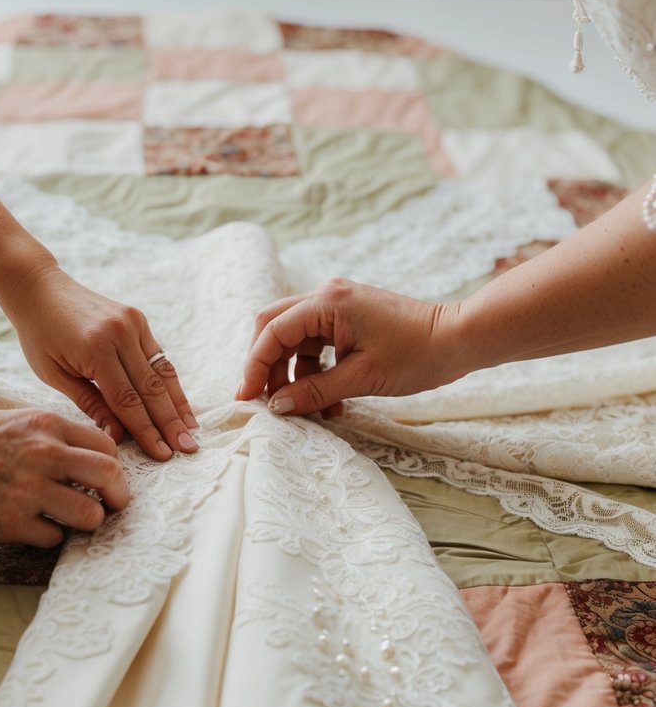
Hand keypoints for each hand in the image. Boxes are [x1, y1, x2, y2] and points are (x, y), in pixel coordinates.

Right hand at [0, 409, 128, 546]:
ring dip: (88, 521)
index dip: (112, 465)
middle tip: (111, 506)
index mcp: (45, 425)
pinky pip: (55, 538)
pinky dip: (51, 537)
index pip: (106, 446)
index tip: (105, 478)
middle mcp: (45, 454)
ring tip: (73, 521)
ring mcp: (30, 490)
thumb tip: (80, 451)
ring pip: (91, 514)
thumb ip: (48, 433)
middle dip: (117, 495)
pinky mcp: (12, 523)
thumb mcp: (10, 419)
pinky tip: (36, 529)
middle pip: (111, 477)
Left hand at [3, 264, 198, 461]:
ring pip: (163, 372)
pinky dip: (170, 383)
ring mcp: (133, 323)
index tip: (162, 454)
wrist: (40, 289)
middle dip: (171, 423)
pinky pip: (159, 357)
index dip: (147, 431)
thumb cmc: (39, 336)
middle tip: (187, 449)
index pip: (128, 400)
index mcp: (95, 349)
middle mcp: (120, 333)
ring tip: (191, 432)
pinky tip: (180, 404)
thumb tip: (118, 437)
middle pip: (152, 388)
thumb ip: (90, 404)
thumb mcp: (55, 375)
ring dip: (178, 404)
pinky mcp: (138, 319)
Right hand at [237, 278, 461, 415]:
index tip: (247, 398)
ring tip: (305, 410)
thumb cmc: (417, 355)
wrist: (459, 339)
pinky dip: (316, 373)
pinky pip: (318, 345)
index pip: (272, 332)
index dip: (254, 366)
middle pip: (275, 328)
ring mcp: (339, 306)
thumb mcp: (362, 379)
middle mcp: (327, 296)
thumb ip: (314, 391)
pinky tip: (330, 403)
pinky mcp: (350, 319)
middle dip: (266, 366)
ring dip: (293, 375)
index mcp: (327, 303)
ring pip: (296, 340)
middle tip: (265, 401)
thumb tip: (277, 406)